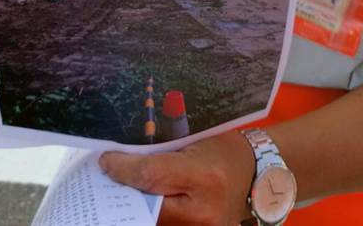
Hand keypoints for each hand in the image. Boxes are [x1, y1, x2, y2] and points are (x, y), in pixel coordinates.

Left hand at [100, 131, 255, 225]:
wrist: (256, 174)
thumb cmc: (223, 152)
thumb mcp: (194, 145)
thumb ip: (160, 157)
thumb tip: (121, 163)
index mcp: (205, 177)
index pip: (151, 175)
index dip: (123, 169)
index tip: (106, 161)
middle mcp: (204, 213)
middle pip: (148, 209)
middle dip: (125, 197)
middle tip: (107, 185)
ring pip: (155, 223)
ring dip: (136, 212)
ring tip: (120, 197)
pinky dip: (153, 218)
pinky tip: (141, 209)